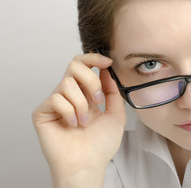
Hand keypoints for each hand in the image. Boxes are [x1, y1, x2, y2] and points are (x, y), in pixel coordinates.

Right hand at [32, 53, 125, 186]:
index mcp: (86, 93)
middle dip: (91, 80)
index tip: (107, 62)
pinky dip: (69, 112)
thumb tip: (107, 71)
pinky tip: (72, 125)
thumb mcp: (116, 114)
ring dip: (82, 104)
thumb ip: (112, 91)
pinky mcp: (43, 112)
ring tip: (84, 122)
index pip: (84, 65)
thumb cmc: (101, 143)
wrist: (89, 163)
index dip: (94, 58)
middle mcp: (71, 94)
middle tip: (98, 100)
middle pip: (74, 65)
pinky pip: (56, 99)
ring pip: (67, 83)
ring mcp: (56, 102)